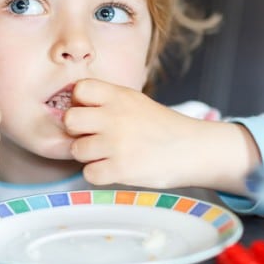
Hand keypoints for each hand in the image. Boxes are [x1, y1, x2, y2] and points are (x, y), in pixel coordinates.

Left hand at [66, 79, 258, 193]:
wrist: (193, 150)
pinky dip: (99, 175)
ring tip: (108, 155)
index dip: (80, 102)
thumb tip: (74, 107)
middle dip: (77, 131)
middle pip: (70, 120)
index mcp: (119, 96)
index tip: (91, 112)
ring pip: (76, 150)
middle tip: (93, 137)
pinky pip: (89, 174)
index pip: (80, 89)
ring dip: (89, 156)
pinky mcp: (120, 169)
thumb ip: (108, 101)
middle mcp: (114, 117)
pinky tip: (114, 169)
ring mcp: (116, 144)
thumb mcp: (136, 101)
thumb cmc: (162, 126)